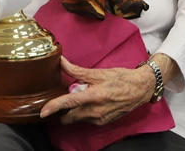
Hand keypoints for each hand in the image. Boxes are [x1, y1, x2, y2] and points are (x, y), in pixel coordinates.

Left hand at [40, 57, 155, 125]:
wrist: (141, 89)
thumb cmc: (121, 78)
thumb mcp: (99, 73)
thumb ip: (77, 70)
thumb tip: (61, 62)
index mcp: (93, 97)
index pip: (68, 103)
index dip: (53, 108)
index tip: (43, 112)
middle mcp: (95, 111)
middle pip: (69, 116)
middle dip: (62, 111)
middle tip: (63, 100)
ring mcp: (99, 119)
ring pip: (77, 118)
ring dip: (73, 111)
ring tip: (79, 98)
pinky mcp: (103, 123)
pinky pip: (87, 120)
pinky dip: (83, 113)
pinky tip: (88, 102)